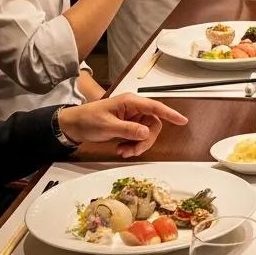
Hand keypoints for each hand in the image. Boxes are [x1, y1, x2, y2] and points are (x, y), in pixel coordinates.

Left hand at [57, 94, 188, 158]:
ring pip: (146, 133)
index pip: (154, 107)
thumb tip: (146, 133)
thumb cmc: (88, 120)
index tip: (182, 121)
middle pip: (153, 124)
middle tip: (133, 151)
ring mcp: (131, 118)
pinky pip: (138, 137)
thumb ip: (128, 129)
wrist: (72, 126)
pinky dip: (132, 146)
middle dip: (146, 140)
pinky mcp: (128, 127)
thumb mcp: (107, 126)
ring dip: (138, 145)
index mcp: (130, 102)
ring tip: (123, 152)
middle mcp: (134, 109)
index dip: (170, 114)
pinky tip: (121, 149)